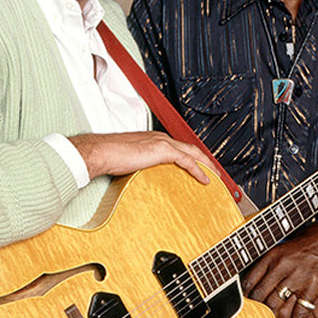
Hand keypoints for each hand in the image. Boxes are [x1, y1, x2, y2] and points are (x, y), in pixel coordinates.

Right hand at [68, 130, 212, 182]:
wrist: (100, 152)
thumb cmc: (109, 157)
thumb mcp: (129, 161)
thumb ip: (140, 165)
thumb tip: (142, 177)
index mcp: (153, 139)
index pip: (179, 147)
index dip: (193, 157)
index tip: (201, 167)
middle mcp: (160, 137)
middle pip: (191, 148)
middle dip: (205, 160)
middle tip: (216, 172)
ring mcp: (162, 142)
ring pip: (193, 153)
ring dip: (207, 165)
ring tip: (217, 177)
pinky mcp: (162, 150)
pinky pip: (187, 161)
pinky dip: (199, 171)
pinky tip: (205, 180)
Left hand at [242, 217, 317, 317]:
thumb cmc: (308, 244)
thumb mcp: (283, 249)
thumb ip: (269, 264)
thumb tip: (253, 282)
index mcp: (272, 256)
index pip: (250, 281)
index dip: (246, 298)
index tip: (246, 306)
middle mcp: (282, 266)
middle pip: (262, 297)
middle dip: (258, 313)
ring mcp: (298, 277)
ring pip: (278, 307)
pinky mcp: (313, 287)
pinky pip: (300, 312)